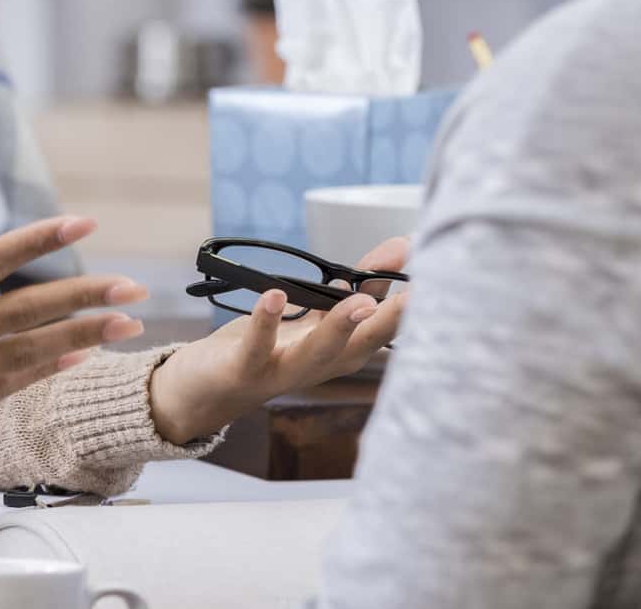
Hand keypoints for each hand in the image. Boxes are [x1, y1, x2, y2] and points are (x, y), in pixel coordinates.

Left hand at [145, 236, 409, 445]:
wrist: (207, 392)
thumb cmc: (268, 350)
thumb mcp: (317, 317)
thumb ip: (356, 287)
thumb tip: (399, 250)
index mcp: (342, 352)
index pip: (384, 327)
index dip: (410, 301)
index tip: (434, 268)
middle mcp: (321, 366)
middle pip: (362, 345)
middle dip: (391, 320)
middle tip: (419, 294)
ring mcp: (284, 371)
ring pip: (318, 352)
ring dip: (339, 327)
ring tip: (357, 301)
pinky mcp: (246, 368)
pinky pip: (258, 346)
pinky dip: (266, 321)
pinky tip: (275, 295)